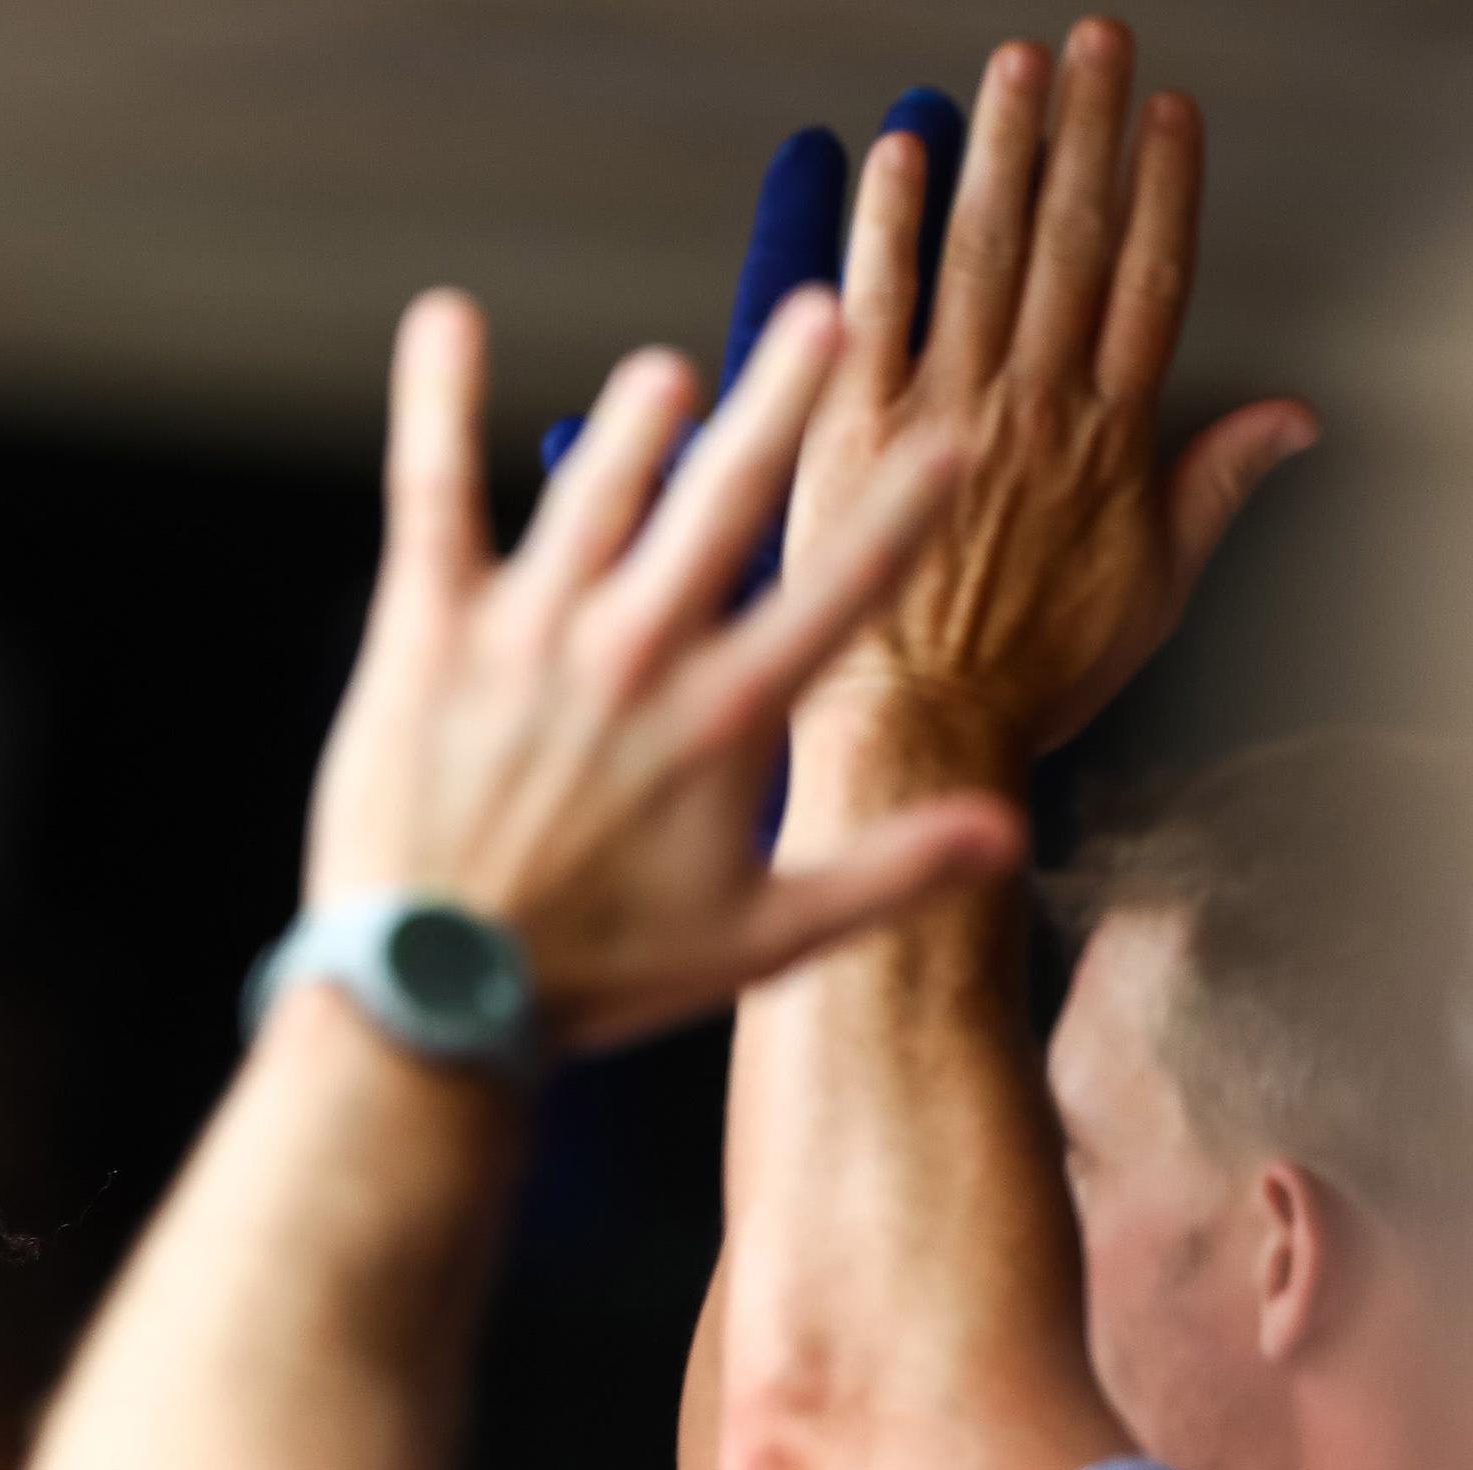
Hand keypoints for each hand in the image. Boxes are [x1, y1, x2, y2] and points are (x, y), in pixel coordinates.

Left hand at [306, 289, 1022, 1054]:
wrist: (431, 998)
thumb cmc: (593, 975)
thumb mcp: (760, 939)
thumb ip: (886, 872)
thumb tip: (1006, 833)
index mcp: (724, 715)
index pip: (843, 586)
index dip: (905, 507)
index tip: (957, 438)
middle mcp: (636, 651)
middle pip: (727, 495)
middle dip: (784, 397)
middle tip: (825, 316)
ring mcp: (529, 631)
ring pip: (599, 483)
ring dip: (639, 416)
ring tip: (669, 374)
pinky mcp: (428, 630)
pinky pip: (433, 490)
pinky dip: (435, 400)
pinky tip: (444, 319)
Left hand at [787, 22, 1317, 775]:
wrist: (921, 730)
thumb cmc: (1027, 679)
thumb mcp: (1153, 590)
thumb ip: (1216, 487)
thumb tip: (1293, 418)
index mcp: (1107, 437)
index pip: (1148, 279)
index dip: (1163, 187)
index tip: (1165, 114)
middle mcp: (1030, 405)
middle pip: (1071, 240)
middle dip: (1082, 133)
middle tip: (1088, 44)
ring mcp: (938, 411)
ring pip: (981, 251)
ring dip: (999, 149)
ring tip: (1013, 69)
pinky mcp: (847, 431)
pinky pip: (872, 307)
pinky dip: (887, 228)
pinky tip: (899, 157)